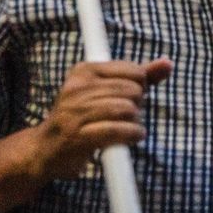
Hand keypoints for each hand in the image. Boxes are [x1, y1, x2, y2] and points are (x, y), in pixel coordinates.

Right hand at [32, 58, 172, 179]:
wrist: (45, 149)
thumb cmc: (82, 116)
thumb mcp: (107, 90)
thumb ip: (139, 76)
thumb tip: (167, 63)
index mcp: (84, 70)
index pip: (134, 71)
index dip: (141, 86)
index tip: (132, 97)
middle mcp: (77, 87)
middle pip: (132, 90)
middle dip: (138, 105)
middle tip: (129, 115)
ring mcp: (75, 112)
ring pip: (126, 109)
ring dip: (136, 122)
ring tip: (130, 127)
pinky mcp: (78, 135)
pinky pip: (118, 129)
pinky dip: (132, 134)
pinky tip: (133, 136)